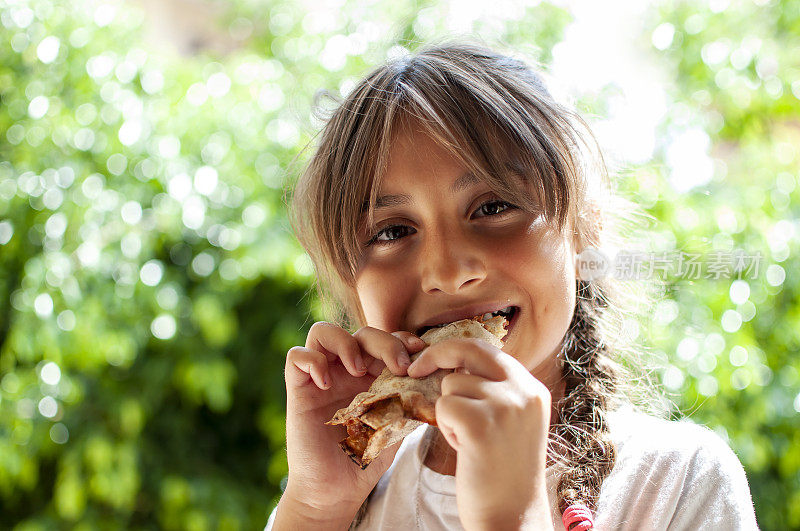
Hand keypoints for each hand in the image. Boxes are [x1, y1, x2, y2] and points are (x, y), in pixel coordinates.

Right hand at [281, 321, 425, 522]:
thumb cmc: (366, 458)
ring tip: (358, 370)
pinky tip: (326, 384)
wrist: (336, 491)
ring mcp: (321, 377)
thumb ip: (410, 398)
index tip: (420, 353)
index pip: (385, 338)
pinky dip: (312, 362)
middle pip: (361, 332)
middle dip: (384, 341)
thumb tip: (439, 376)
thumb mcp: (396, 424)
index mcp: (371, 374)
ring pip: (323, 332)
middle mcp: (345, 370)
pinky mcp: (298, 390)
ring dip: (345, 343)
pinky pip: (296, 357)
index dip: (402, 339)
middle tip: (398, 365)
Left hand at [407, 338, 553, 529]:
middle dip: (437, 355)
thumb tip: (456, 362)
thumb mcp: (511, 421)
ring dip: (449, 412)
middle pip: (469, 349)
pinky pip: (443, 406)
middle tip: (415, 370)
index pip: (487, 349)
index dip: (455, 351)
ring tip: (467, 441)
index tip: (432, 361)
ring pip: (452, 384)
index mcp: (532, 389)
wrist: (513, 517)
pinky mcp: (481, 424)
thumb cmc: (503, 473)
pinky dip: (445, 427)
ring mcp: (504, 406)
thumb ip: (494, 390)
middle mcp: (523, 391)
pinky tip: (463, 448)